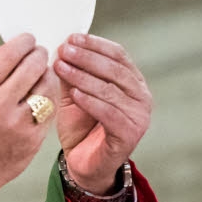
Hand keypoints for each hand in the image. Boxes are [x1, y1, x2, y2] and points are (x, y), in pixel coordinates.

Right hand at [0, 33, 57, 201]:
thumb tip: (18, 53)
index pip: (8, 54)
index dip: (23, 42)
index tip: (28, 40)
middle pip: (32, 66)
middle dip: (39, 55)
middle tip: (40, 54)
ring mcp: (18, 123)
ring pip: (47, 85)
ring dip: (48, 75)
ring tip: (43, 74)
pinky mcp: (33, 138)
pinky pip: (51, 108)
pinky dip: (51, 97)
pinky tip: (45, 94)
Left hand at [53, 34, 151, 194]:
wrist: (82, 163)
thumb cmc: (79, 126)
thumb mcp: (72, 94)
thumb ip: (71, 73)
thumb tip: (61, 47)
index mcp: (131, 81)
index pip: (117, 55)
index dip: (94, 44)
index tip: (71, 37)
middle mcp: (141, 97)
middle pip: (114, 69)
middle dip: (86, 57)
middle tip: (63, 50)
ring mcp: (138, 117)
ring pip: (110, 90)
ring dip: (83, 77)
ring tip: (60, 67)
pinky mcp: (129, 135)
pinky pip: (109, 114)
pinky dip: (90, 102)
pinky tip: (74, 94)